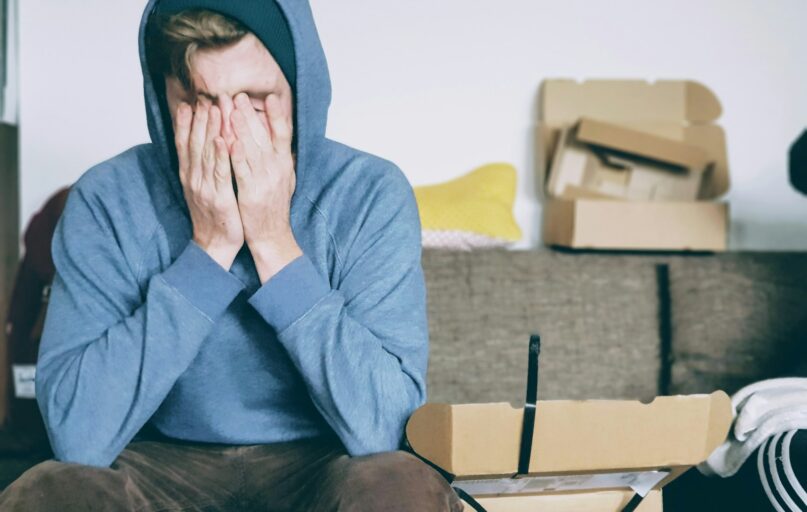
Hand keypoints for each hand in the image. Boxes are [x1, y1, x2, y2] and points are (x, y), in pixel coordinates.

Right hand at [174, 101, 243, 269]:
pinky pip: (219, 172)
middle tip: (205, 96)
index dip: (186, 122)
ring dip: (210, 129)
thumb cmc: (213, 215)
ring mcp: (204, 187)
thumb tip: (203, 144)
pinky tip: (222, 139)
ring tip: (214, 108)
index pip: (184, 143)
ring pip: (206, 153)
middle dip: (200, 118)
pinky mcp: (219, 197)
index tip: (189, 102)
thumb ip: (201, 166)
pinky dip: (219, 155)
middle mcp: (193, 178)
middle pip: (194, 143)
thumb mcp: (202, 188)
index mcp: (189, 175)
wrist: (214, 244)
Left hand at [230, 93, 301, 282]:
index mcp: (285, 164)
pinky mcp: (251, 193)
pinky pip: (242, 170)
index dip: (277, 115)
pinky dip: (236, 155)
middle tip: (237, 95)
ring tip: (230, 109)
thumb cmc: (273, 207)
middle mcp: (278, 170)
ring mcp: (265, 181)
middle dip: (250, 114)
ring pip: (252, 149)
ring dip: (241, 128)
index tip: (270, 97)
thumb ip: (281, 158)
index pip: (283, 134)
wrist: (272, 236)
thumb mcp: (284, 179)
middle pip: (264, 136)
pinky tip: (228, 140)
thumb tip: (279, 136)